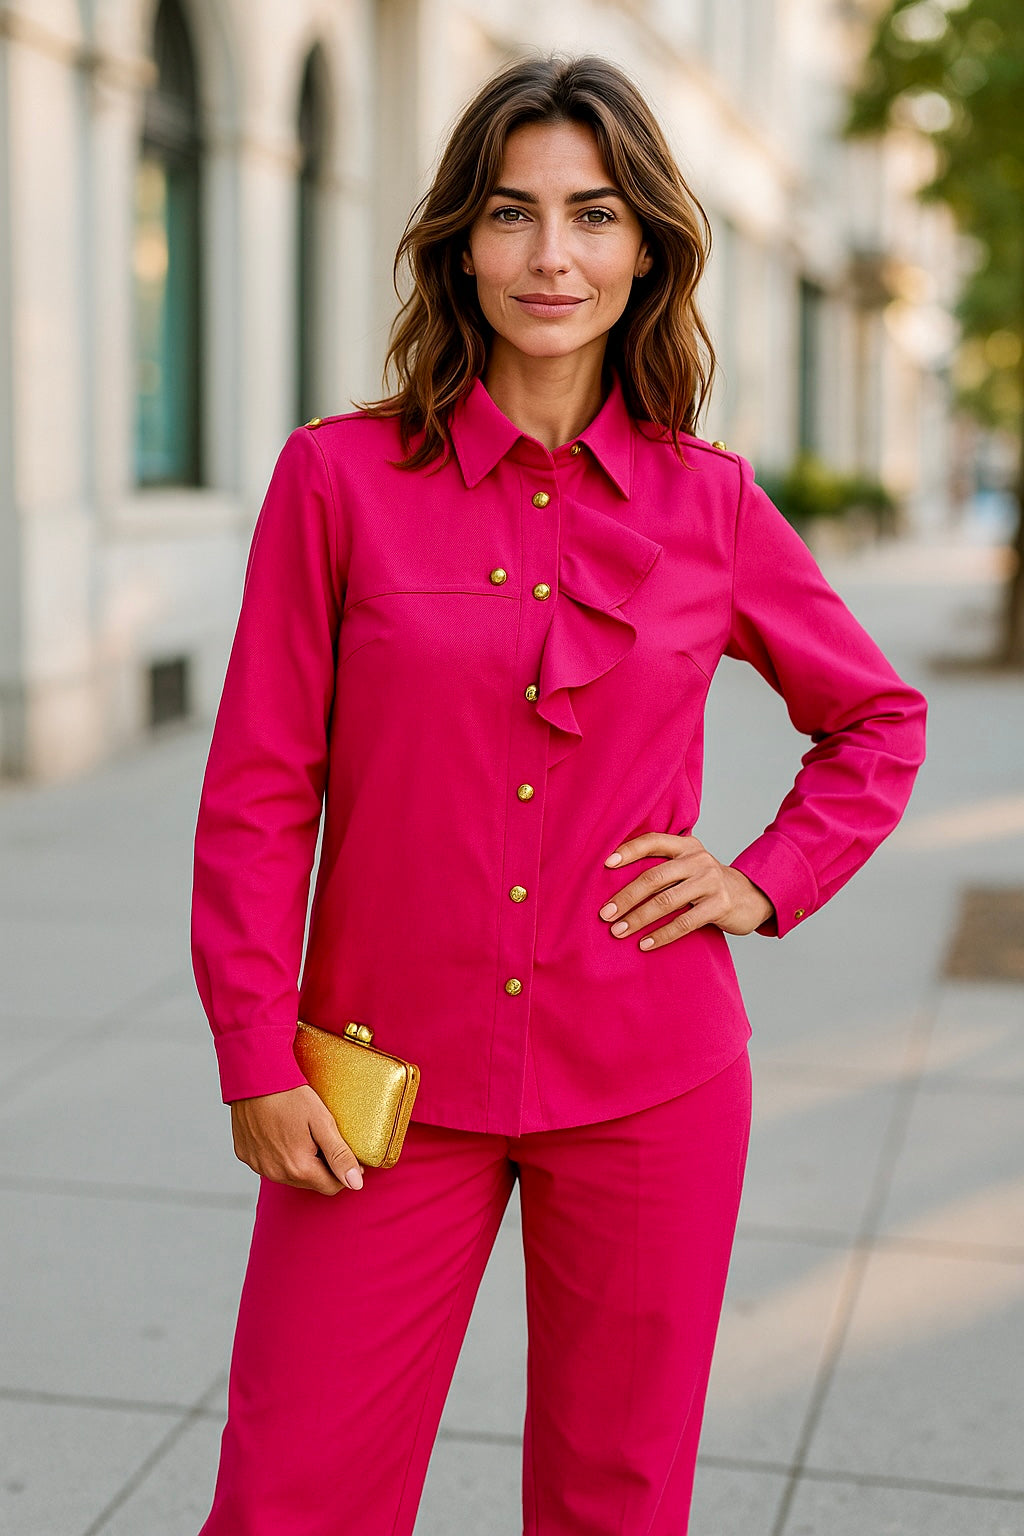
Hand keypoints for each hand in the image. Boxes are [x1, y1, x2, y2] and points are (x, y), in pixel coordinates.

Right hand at [229, 1084, 364, 1195]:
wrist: (254, 1076)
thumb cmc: (289, 1095)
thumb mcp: (322, 1121)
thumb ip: (339, 1155)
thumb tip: (356, 1184)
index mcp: (298, 1168)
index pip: (331, 1187)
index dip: (344, 1172)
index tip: (347, 1153)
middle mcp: (276, 1173)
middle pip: (311, 1182)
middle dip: (323, 1166)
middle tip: (325, 1138)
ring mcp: (258, 1166)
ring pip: (290, 1175)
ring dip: (301, 1162)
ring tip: (304, 1133)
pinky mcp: (246, 1156)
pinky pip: (270, 1164)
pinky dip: (280, 1155)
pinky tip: (283, 1133)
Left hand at [598, 832, 773, 950]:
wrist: (749, 897)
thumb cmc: (706, 883)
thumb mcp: (688, 866)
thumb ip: (662, 865)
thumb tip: (613, 876)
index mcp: (686, 846)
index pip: (653, 841)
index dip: (629, 851)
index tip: (605, 864)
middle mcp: (698, 859)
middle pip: (654, 877)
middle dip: (626, 897)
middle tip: (605, 914)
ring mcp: (710, 881)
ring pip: (666, 902)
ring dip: (638, 919)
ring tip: (618, 932)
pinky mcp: (719, 905)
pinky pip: (684, 922)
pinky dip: (662, 934)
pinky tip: (645, 944)